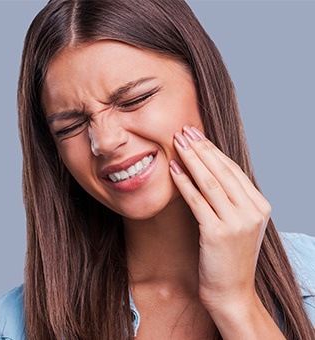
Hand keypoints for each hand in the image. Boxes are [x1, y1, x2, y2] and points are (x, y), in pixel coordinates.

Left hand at [169, 125, 271, 312]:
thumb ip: (232, 199)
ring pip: (210, 181)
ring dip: (191, 159)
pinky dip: (184, 182)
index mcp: (259, 205)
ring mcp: (237, 222)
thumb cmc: (230, 256)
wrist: (232, 292)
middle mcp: (252, 210)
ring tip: (177, 142)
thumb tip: (210, 171)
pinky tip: (173, 168)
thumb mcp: (239, 223)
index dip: (212, 150)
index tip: (197, 135)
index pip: (232, 170)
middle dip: (200, 148)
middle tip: (184, 131)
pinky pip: (197, 200)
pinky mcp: (218, 233)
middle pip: (222, 171)